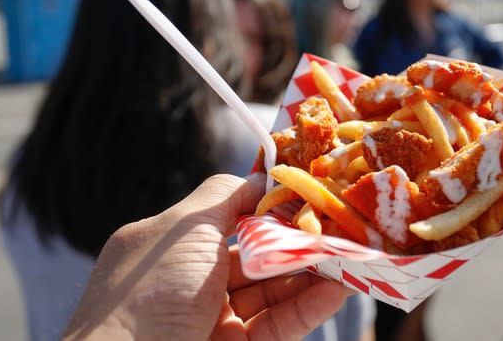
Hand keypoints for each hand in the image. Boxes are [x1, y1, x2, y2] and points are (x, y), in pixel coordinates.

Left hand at [63, 174, 354, 339]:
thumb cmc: (151, 289)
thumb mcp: (183, 228)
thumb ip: (226, 196)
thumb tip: (263, 177)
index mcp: (169, 246)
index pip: (229, 218)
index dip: (269, 208)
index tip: (310, 197)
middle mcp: (189, 280)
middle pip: (256, 255)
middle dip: (299, 242)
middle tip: (341, 229)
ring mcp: (210, 319)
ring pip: (271, 291)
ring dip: (312, 274)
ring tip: (350, 257)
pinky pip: (277, 325)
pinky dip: (309, 307)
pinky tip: (338, 289)